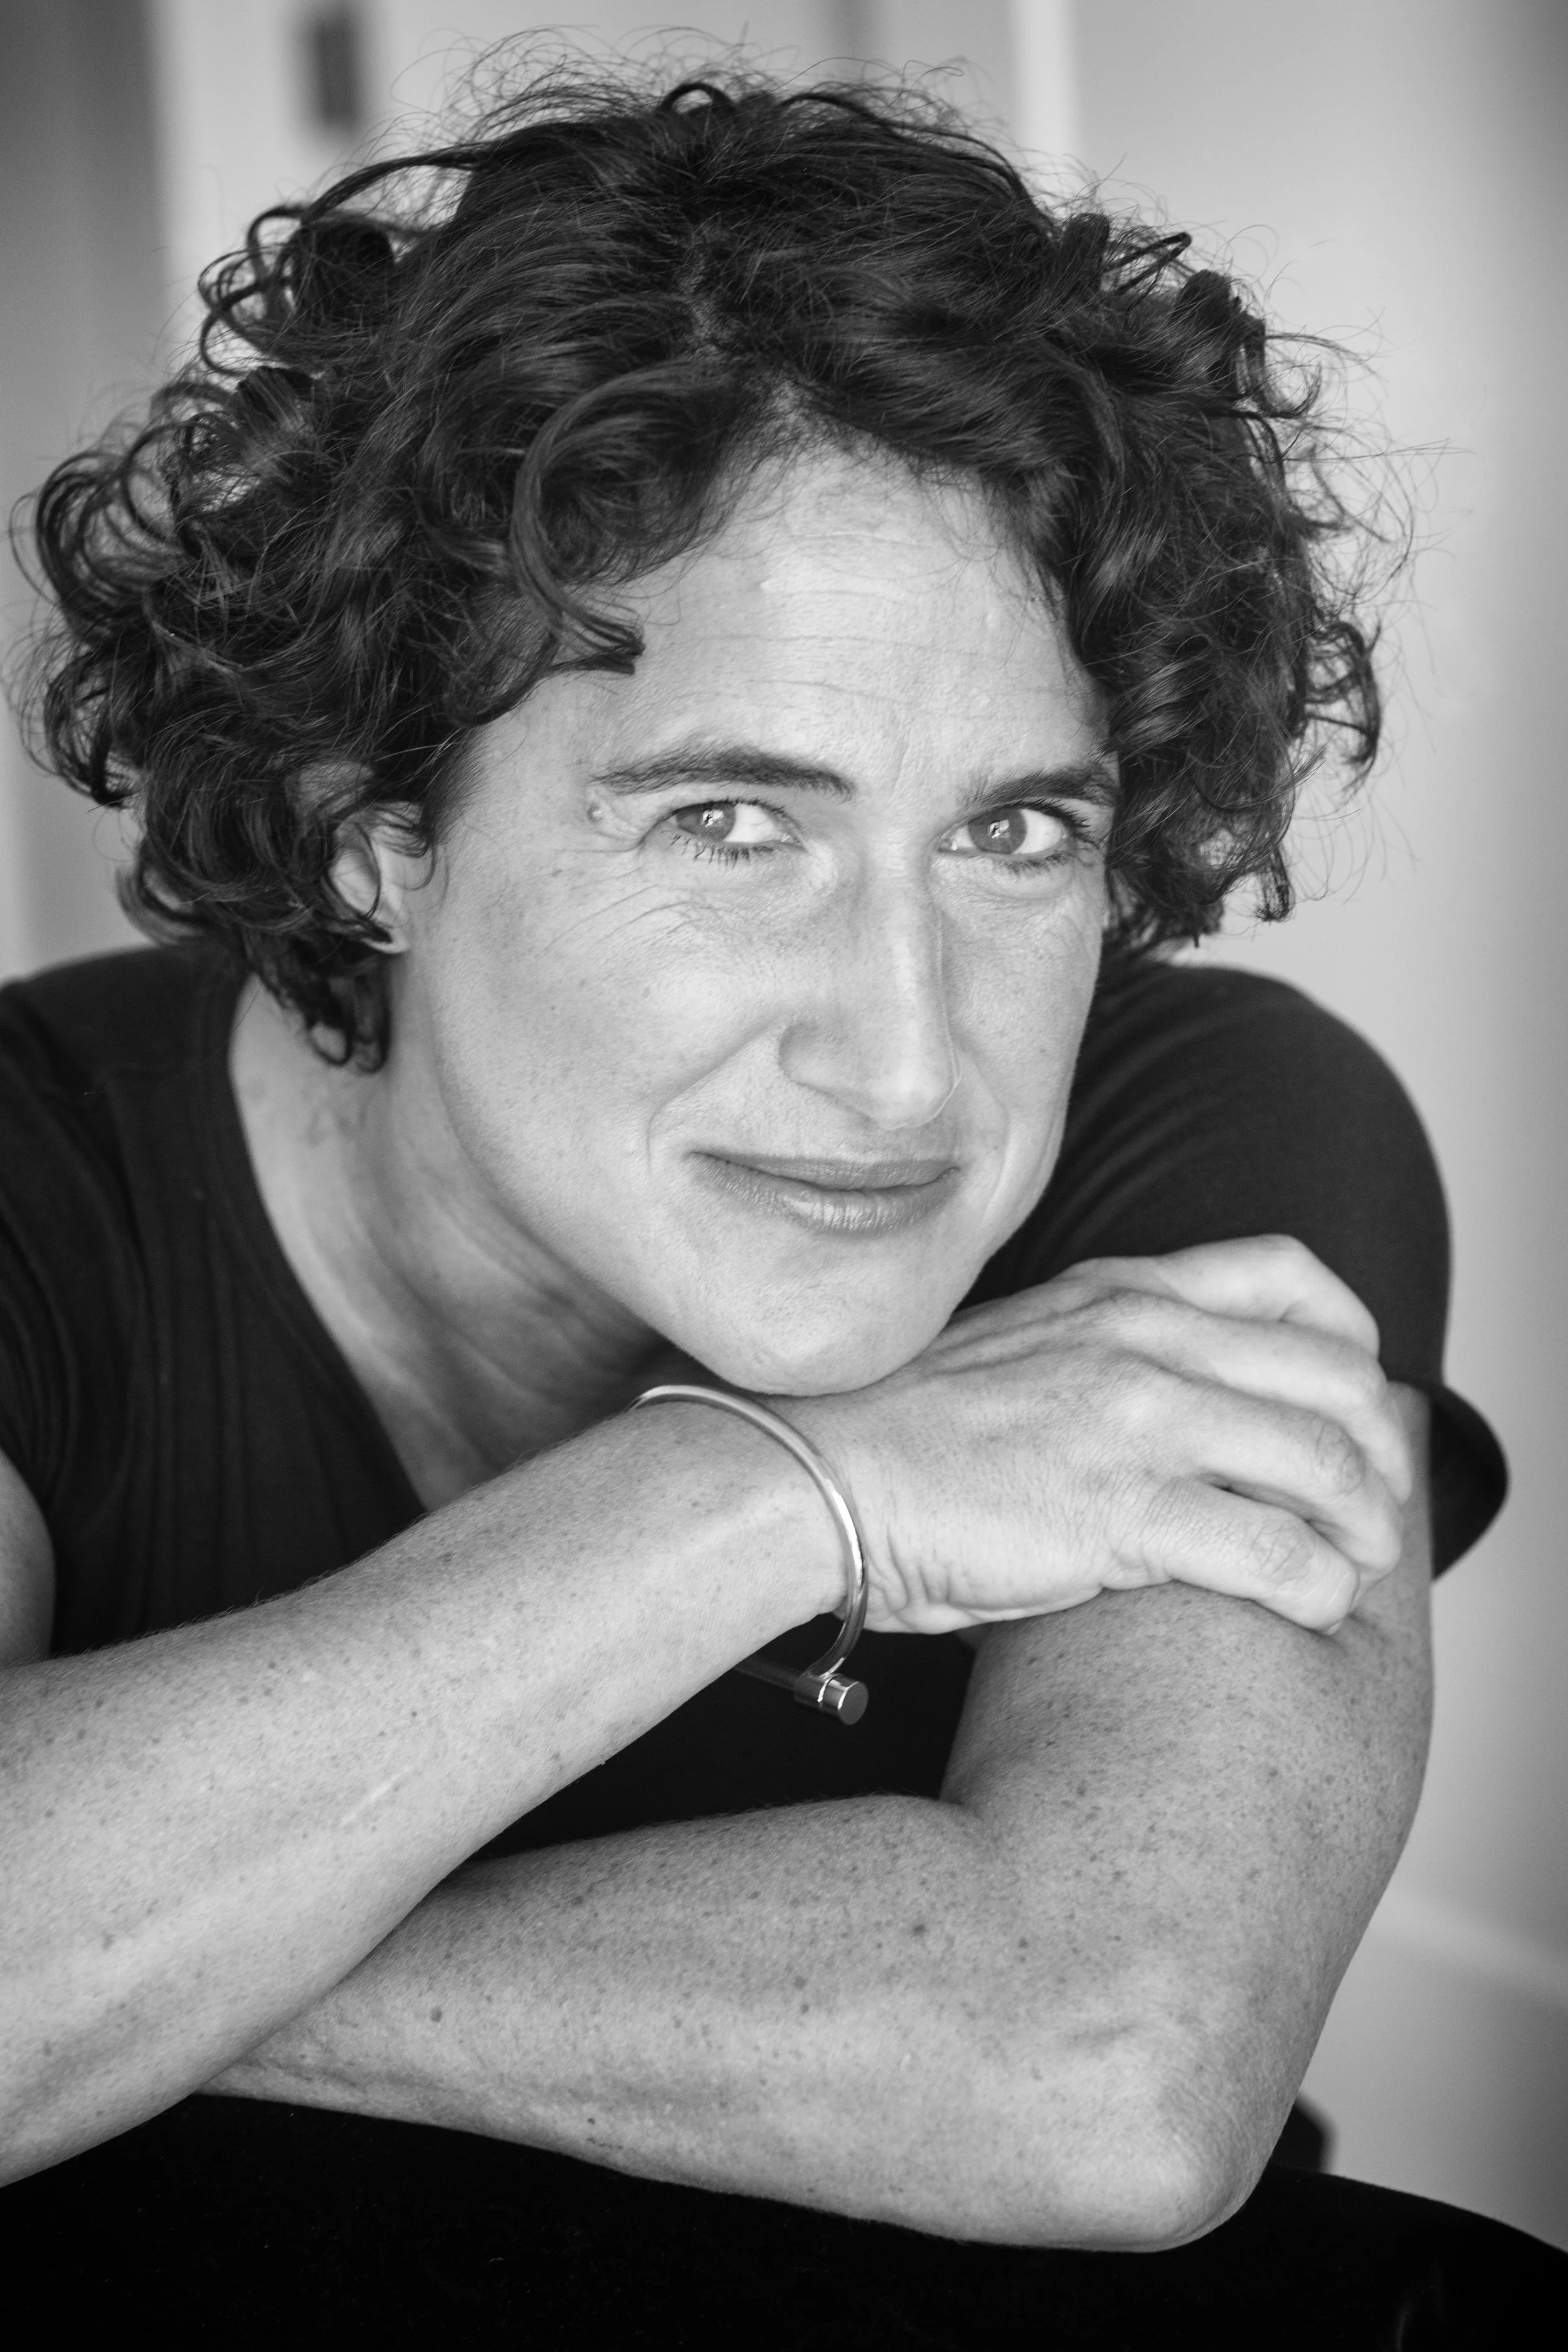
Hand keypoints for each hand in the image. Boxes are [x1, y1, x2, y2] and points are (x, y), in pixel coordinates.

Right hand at [779, 1235, 1412, 1637]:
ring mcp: (1137, 1421)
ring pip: (1326, 1464)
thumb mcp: (1018, 1346)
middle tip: (1371, 1509)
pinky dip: (1320, 1588)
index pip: (1290, 1275)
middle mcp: (1144, 1340)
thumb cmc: (901, 1434)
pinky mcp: (1122, 1513)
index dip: (1351, 1340)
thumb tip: (1172, 1401)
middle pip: (1335, 1376)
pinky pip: (1277, 1552)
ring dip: (1364, 1529)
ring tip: (1354, 1568)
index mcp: (1120, 1293)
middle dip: (1378, 1452)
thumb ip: (1104, 1350)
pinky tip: (1310, 1609)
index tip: (1352, 1400)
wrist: (811, 1477)